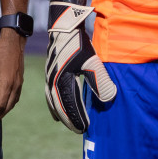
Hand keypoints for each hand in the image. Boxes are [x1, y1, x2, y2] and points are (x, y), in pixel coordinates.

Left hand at [0, 32, 24, 121]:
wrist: (14, 42)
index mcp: (7, 84)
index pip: (0, 105)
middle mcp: (15, 86)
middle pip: (7, 107)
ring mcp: (19, 84)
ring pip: (13, 103)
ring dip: (4, 111)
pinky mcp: (20, 81)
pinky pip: (15, 97)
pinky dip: (9, 104)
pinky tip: (3, 105)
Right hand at [45, 0, 115, 132]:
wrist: (63, 28)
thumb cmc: (78, 45)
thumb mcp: (93, 61)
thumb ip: (100, 81)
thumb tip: (108, 99)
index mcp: (63, 80)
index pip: (69, 104)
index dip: (77, 118)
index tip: (85, 129)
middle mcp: (53, 81)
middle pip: (59, 105)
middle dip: (68, 118)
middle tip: (78, 130)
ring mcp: (49, 77)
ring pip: (52, 100)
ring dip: (60, 113)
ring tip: (66, 123)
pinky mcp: (50, 73)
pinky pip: (49, 93)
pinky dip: (52, 104)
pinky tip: (54, 109)